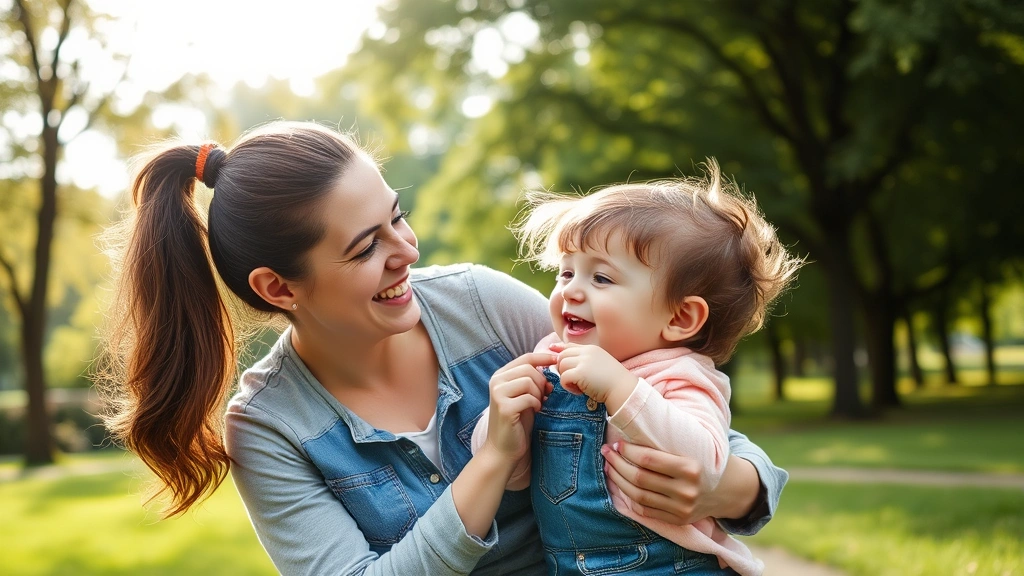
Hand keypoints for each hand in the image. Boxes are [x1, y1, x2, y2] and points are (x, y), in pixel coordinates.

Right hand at [483, 352, 554, 461]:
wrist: (504, 448)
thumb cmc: (518, 421)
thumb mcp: (525, 395)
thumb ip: (533, 380)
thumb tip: (552, 366)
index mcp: (501, 375)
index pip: (526, 358)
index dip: (544, 357)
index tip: (557, 360)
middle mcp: (496, 381)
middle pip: (529, 369)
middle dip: (542, 382)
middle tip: (543, 396)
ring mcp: (498, 394)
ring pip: (529, 382)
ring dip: (538, 394)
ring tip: (537, 404)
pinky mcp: (504, 408)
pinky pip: (529, 398)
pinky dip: (536, 404)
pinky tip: (535, 411)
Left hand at [549, 342, 637, 410]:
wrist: (623, 389)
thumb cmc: (612, 380)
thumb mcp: (599, 364)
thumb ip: (584, 359)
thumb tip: (566, 356)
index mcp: (592, 349)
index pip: (569, 346)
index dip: (560, 351)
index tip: (554, 355)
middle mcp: (587, 352)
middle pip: (562, 355)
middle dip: (562, 368)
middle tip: (573, 380)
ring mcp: (584, 361)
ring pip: (561, 365)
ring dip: (565, 378)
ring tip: (578, 386)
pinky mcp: (580, 373)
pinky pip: (563, 378)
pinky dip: (568, 386)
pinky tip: (579, 391)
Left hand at [601, 442, 760, 524]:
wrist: (726, 489)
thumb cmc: (702, 459)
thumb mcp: (692, 446)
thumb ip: (668, 437)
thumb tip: (634, 418)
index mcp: (691, 467)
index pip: (649, 460)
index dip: (628, 451)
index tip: (618, 443)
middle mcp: (687, 491)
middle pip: (640, 478)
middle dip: (618, 463)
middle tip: (607, 452)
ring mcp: (682, 508)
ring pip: (638, 495)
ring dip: (618, 480)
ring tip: (609, 466)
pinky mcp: (677, 520)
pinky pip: (645, 509)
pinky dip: (628, 497)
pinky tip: (620, 484)